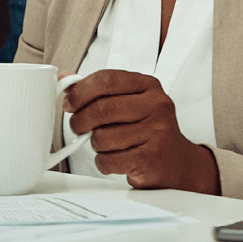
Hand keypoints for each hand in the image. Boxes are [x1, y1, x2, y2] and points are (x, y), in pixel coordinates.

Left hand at [63, 70, 220, 194]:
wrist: (177, 161)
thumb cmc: (146, 128)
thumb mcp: (129, 101)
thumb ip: (99, 89)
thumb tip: (65, 78)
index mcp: (149, 86)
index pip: (107, 79)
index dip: (81, 91)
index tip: (69, 102)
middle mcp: (157, 106)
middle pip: (102, 109)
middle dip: (80, 120)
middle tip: (78, 127)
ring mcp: (156, 133)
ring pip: (102, 137)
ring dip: (94, 144)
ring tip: (104, 144)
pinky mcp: (150, 159)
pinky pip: (108, 160)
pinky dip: (103, 162)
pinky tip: (113, 159)